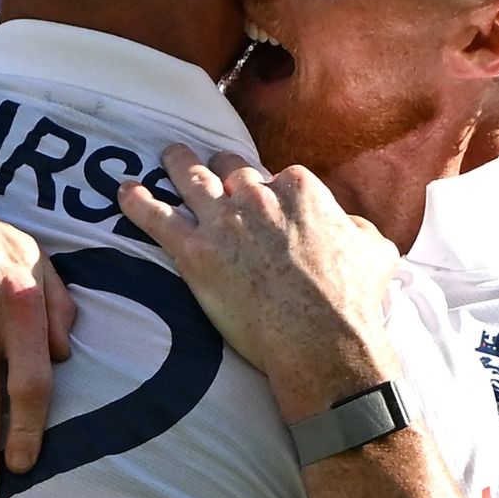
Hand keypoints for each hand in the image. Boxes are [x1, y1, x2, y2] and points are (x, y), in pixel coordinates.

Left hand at [117, 145, 400, 420]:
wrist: (323, 341)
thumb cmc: (353, 300)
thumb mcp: (375, 251)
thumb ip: (360, 228)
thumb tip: (350, 225)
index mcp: (299, 187)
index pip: (275, 175)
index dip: (269, 190)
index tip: (266, 204)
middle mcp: (257, 195)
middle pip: (230, 169)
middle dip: (220, 169)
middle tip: (211, 171)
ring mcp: (223, 221)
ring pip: (190, 178)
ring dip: (176, 163)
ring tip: (168, 156)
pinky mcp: (195, 252)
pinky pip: (155, 217)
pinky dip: (136, 201)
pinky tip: (123, 190)